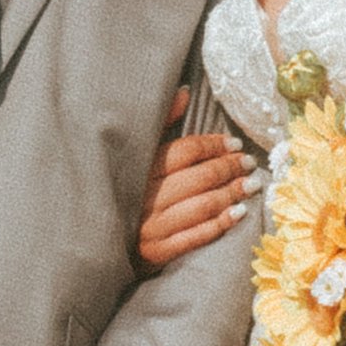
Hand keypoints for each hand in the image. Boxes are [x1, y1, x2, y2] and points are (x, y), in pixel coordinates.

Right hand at [136, 93, 257, 270]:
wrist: (94, 236)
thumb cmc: (121, 187)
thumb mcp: (135, 153)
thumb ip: (160, 123)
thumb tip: (184, 92)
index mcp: (138, 168)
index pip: (185, 152)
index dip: (213, 146)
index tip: (234, 144)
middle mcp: (143, 197)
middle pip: (198, 178)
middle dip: (228, 169)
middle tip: (249, 163)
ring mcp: (149, 227)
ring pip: (200, 207)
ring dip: (230, 195)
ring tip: (251, 186)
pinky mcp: (154, 252)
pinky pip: (193, 238)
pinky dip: (218, 225)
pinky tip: (238, 214)